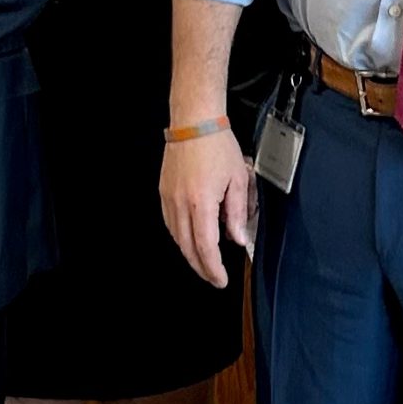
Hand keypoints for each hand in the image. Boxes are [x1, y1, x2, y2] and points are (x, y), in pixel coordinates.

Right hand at [161, 129, 253, 288]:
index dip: (213, 268)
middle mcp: (180, 204)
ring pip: (176, 238)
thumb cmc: (218, 146)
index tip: (221, 280)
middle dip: (202, 267)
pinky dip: (181, 237)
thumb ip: (237, 213)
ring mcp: (169, 199)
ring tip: (205, 262)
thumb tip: (237, 239)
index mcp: (201, 203)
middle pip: (187, 248)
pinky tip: (191, 239)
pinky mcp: (164, 193)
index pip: (205, 247)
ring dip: (190, 254)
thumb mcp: (238, 180)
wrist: (194, 123)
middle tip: (215, 278)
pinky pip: (171, 224)